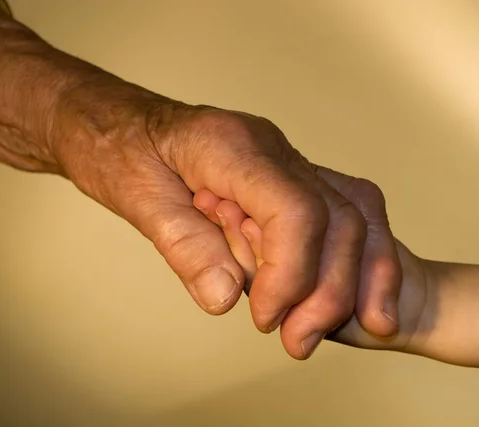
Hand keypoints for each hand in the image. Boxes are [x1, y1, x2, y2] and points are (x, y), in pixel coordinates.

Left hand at [49, 80, 401, 358]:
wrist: (122, 126)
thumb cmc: (123, 152)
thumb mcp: (138, 202)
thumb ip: (187, 248)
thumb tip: (226, 298)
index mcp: (232, 147)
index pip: (295, 210)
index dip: (291, 273)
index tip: (265, 317)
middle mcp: (274, 150)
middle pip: (339, 219)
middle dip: (327, 291)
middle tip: (297, 341)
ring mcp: (290, 163)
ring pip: (355, 219)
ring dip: (348, 282)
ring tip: (313, 331)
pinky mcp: (293, 182)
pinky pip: (344, 218)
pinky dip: (351, 263)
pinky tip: (344, 300)